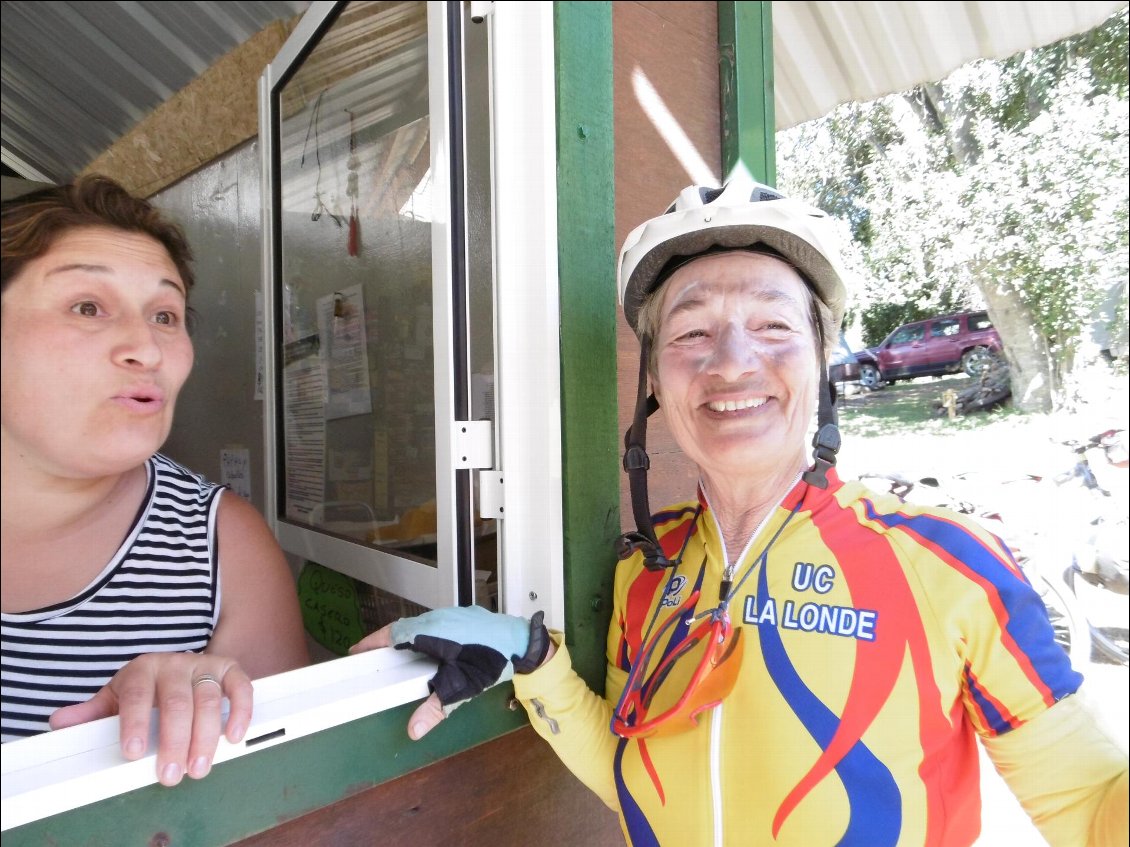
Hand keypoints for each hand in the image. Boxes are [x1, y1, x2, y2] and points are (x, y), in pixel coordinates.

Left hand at [48, 652, 251, 785]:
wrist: (176, 666)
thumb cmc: (146, 690)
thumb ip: (91, 713)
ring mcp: (204, 665)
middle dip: (175, 741)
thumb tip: (60, 723)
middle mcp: (174, 664)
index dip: (135, 724)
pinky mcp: (229, 670)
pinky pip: (241, 686)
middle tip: (171, 773)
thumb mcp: (116, 697)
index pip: (137, 696)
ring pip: (209, 700)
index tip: (133, 752)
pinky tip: (233, 736)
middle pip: (177, 703)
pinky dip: (240, 711)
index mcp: (142, 670)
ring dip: (206, 737)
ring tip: (199, 767)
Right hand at [350, 606, 548, 739]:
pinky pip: (435, 624)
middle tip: (372, 659)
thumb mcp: (460, 687)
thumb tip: (413, 730)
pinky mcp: (463, 617)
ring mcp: (451, 614)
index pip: (392, 634)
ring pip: (419, 624)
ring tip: (396, 657)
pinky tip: (428, 650)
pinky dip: (423, 635)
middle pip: (402, 628)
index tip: (356, 652)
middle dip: (385, 643)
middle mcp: (438, 618)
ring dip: (405, 638)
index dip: (371, 643)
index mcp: (430, 631)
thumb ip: (434, 708)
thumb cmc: (489, 661)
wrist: (521, 643)